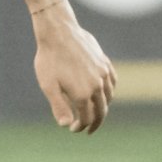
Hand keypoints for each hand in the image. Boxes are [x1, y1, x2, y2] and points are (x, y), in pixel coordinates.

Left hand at [33, 11, 115, 132]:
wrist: (58, 32)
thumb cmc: (49, 59)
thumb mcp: (48, 86)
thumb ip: (58, 107)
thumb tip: (65, 125)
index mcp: (83, 94)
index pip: (86, 118)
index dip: (80, 126)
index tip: (72, 128)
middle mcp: (97, 85)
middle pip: (101, 111)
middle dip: (94, 123)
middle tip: (88, 130)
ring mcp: (103, 73)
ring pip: (109, 97)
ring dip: (103, 108)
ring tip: (95, 112)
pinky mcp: (104, 62)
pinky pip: (112, 82)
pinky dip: (110, 92)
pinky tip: (104, 93)